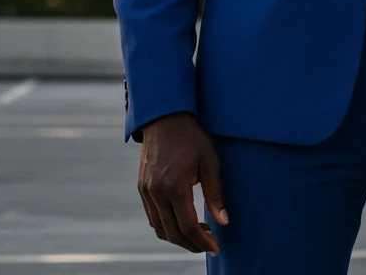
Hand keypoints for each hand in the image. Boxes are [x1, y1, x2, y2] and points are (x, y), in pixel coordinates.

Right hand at [137, 112, 228, 254]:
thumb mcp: (210, 162)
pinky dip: (166, 226)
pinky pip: (152, 217)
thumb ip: (215, 194)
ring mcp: (146, 191)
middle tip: (209, 244)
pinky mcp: (142, 188)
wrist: (165, 118)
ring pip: (160, 229)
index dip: (203, 242)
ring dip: (178, 237)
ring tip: (198, 233)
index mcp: (174, 186)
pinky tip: (182, 220)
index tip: (215, 248)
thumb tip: (223, 222)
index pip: (188, 226)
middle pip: (172, 233)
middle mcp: (156, 193)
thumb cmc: (191, 137)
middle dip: (191, 244)